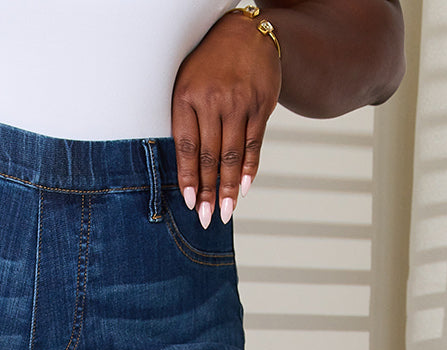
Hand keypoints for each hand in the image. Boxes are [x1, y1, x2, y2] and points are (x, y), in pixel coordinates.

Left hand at [172, 11, 281, 227]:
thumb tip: (188, 170)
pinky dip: (248, 169)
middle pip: (210, 156)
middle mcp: (213, 100)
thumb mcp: (187, 84)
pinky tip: (243, 188)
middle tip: (207, 218)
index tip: (190, 202)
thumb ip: (186, 121)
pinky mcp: (260, 104)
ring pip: (232, 154)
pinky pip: (254, 144)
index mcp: (187, 96)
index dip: (188, 177)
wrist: (247, 34)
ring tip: (224, 212)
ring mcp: (239, 102)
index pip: (186, 146)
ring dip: (228, 188)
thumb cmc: (210, 66)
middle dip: (208, 192)